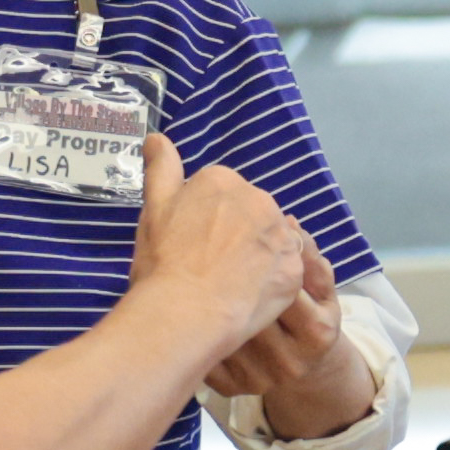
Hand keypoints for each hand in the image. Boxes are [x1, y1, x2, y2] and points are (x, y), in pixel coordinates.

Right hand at [129, 135, 299, 341]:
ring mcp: (281, 233)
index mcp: (222, 180)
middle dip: (235, 234)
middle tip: (209, 264)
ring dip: (257, 254)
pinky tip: (248, 295)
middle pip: (250, 214)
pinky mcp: (295, 268)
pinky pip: (285, 269)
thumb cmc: (163, 261)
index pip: (219, 194)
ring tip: (230, 282)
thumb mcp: (154, 209)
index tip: (191, 243)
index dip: (204, 221)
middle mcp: (258, 198)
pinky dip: (270, 281)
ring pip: (271, 239)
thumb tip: (156, 136)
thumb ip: (161, 169)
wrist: (185, 312)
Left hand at [205, 222, 382, 437]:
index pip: (285, 289)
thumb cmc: (309, 314)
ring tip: (191, 269)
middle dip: (228, 278)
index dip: (262, 263)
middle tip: (206, 250)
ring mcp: (258, 378)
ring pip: (221, 328)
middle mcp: (289, 361)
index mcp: (317, 332)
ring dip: (202, 296)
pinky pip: (204, 349)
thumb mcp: (321, 287)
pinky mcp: (231, 388)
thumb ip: (308, 255)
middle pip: (250, 310)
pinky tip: (184, 301)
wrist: (303, 367)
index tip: (241, 238)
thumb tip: (287, 223)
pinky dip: (190, 323)